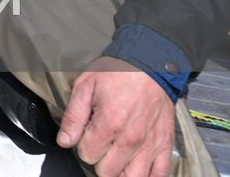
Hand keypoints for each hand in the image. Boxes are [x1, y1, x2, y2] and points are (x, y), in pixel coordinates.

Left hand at [57, 56, 174, 176]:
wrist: (150, 63)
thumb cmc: (117, 72)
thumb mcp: (85, 86)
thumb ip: (73, 117)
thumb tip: (64, 142)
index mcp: (109, 124)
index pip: (87, 154)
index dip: (82, 145)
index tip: (86, 132)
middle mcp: (131, 139)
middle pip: (107, 171)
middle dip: (98, 159)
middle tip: (99, 143)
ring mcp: (150, 145)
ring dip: (120, 172)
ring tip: (115, 158)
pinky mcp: (165, 145)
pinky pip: (159, 175)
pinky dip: (148, 176)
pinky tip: (136, 168)